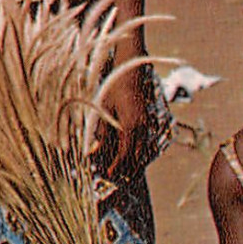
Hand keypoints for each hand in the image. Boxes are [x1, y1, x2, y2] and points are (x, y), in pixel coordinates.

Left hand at [94, 67, 153, 182]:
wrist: (131, 68)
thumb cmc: (114, 86)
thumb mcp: (103, 108)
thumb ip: (101, 132)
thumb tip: (93, 151)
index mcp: (130, 125)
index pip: (124, 154)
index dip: (116, 166)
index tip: (109, 173)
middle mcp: (142, 127)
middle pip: (136, 156)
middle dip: (126, 168)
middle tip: (115, 175)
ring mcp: (148, 124)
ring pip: (143, 151)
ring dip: (133, 162)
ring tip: (124, 169)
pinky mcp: (149, 120)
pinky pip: (146, 142)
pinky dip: (139, 151)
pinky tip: (132, 155)